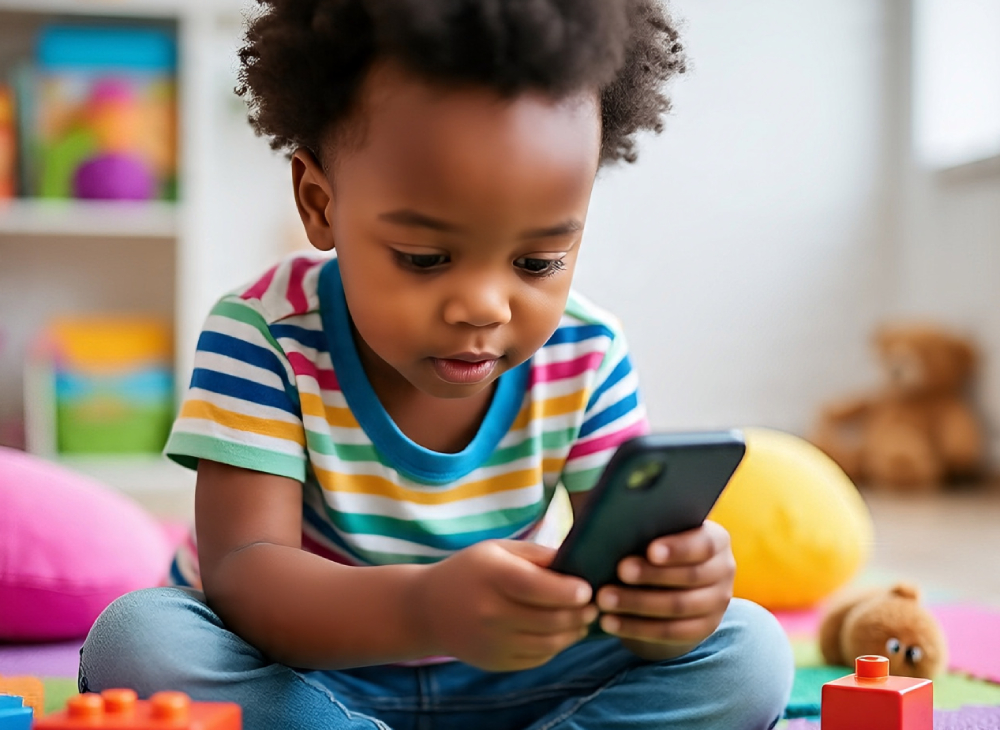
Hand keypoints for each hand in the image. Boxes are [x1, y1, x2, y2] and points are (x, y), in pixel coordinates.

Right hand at [414, 540, 597, 670]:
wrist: (427, 610)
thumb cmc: (470, 571)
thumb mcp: (498, 550)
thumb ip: (537, 555)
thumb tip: (578, 562)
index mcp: (492, 577)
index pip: (538, 588)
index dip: (569, 591)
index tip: (587, 589)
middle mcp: (491, 613)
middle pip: (550, 619)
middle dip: (580, 613)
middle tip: (594, 605)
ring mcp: (492, 642)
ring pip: (549, 644)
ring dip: (573, 632)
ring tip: (582, 619)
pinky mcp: (495, 662)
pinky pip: (537, 658)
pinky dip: (555, 647)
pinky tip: (560, 633)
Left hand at [595, 521, 734, 659]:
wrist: (669, 586)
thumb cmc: (651, 546)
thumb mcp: (652, 532)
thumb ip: (641, 522)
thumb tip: (610, 513)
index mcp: (716, 539)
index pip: (703, 544)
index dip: (678, 548)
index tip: (650, 550)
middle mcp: (724, 570)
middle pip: (690, 576)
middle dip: (650, 575)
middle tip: (618, 571)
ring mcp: (717, 603)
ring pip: (678, 607)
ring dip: (637, 603)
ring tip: (604, 599)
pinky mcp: (702, 631)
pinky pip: (670, 633)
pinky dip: (636, 628)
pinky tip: (610, 623)